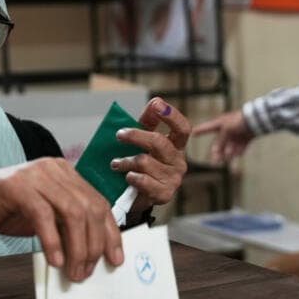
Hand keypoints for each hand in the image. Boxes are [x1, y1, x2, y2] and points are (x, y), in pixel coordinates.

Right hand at [0, 158, 122, 281]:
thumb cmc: (5, 210)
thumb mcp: (44, 217)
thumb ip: (66, 224)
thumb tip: (93, 252)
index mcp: (65, 173)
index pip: (99, 202)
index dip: (110, 233)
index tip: (115, 258)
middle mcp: (54, 169)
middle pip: (89, 208)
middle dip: (93, 245)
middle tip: (86, 271)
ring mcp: (36, 175)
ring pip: (72, 212)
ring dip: (77, 248)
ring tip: (73, 271)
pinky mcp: (17, 186)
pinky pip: (44, 216)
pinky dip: (53, 242)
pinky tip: (55, 261)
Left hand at [111, 98, 190, 214]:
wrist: (137, 196)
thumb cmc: (143, 165)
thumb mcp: (145, 141)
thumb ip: (149, 121)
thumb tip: (154, 101)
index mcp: (176, 146)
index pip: (183, 128)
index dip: (171, 115)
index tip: (156, 104)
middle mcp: (178, 162)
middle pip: (159, 142)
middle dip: (136, 136)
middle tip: (119, 135)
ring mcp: (173, 179)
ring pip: (145, 162)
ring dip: (125, 161)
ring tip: (115, 163)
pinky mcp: (163, 194)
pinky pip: (143, 180)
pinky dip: (131, 176)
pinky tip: (126, 177)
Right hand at [191, 110, 252, 162]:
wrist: (257, 119)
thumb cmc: (239, 120)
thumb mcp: (226, 129)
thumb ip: (221, 140)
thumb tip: (218, 150)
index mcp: (220, 124)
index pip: (207, 127)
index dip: (200, 130)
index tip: (192, 133)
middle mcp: (227, 130)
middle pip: (219, 143)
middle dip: (217, 152)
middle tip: (216, 162)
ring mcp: (236, 135)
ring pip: (230, 148)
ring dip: (229, 154)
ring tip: (229, 157)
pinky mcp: (245, 139)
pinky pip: (239, 148)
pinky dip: (238, 152)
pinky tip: (238, 154)